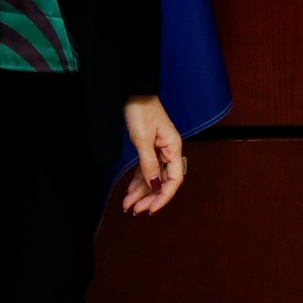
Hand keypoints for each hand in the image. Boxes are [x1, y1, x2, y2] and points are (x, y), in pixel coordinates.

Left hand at [121, 95, 184, 214]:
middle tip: (136, 210)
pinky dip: (138, 181)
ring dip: (141, 192)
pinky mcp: (149, 148)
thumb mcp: (143, 139)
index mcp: (173, 148)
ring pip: (153, 177)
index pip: (174, 179)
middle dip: (150, 197)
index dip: (164, 196)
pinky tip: (130, 192)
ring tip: (128, 205)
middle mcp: (168, 151)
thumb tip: (155, 185)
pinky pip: (146, 169)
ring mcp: (158, 150)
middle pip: (163, 181)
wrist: (133, 92)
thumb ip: (149, 163)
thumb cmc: (141, 111)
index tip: (151, 208)